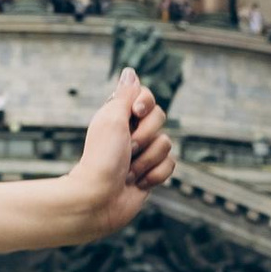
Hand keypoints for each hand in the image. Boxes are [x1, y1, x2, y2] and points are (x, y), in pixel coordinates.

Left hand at [61, 71, 175, 239]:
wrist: (99, 199)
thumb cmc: (102, 158)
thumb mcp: (112, 118)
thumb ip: (125, 95)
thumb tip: (130, 72)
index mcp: (119, 116)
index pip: (146, 96)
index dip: (145, 103)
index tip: (135, 112)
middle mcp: (132, 132)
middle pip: (160, 119)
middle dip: (145, 136)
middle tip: (127, 148)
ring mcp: (143, 153)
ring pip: (167, 144)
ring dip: (146, 160)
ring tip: (128, 172)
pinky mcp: (152, 172)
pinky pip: (170, 165)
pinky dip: (154, 175)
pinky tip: (138, 183)